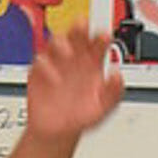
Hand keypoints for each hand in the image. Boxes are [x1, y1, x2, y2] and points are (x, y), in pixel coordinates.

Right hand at [24, 27, 124, 142]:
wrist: (57, 131)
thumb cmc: (82, 116)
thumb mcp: (104, 108)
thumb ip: (114, 92)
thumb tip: (117, 76)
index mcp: (93, 63)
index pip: (98, 43)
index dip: (101, 37)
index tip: (104, 36)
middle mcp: (75, 59)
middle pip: (77, 35)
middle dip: (79, 28)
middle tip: (82, 26)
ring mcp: (56, 63)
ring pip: (57, 42)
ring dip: (61, 44)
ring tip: (67, 54)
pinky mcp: (40, 71)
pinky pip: (41, 61)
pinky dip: (46, 66)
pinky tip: (54, 78)